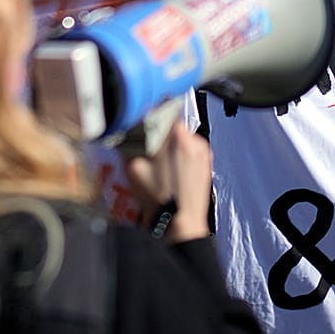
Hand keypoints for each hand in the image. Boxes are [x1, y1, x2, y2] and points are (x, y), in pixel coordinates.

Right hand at [124, 126, 213, 243]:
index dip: (148, 116)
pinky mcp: (206, 163)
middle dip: (158, 133)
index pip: (161, 110)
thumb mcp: (134, 167)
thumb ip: (131, 141)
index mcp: (178, 138)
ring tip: (160, 166)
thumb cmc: (161, 201)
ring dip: (169, 144)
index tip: (142, 123)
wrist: (181, 223)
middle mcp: (194, 142)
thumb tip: (128, 126)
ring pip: (180, 137)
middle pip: (171, 123)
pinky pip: (189, 150)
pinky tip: (171, 172)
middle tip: (148, 150)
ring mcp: (203, 153)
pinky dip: (179, 156)